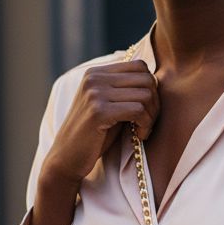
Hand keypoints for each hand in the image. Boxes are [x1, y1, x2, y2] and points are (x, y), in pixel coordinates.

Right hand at [45, 59, 159, 185]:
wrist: (67, 158)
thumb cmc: (93, 135)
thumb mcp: (108, 105)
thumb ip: (125, 90)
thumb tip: (156, 79)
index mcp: (96, 72)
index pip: (140, 66)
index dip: (151, 88)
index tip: (146, 109)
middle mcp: (94, 77)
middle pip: (146, 79)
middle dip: (155, 103)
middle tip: (147, 122)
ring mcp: (95, 92)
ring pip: (146, 94)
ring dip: (151, 116)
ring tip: (142, 130)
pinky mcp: (98, 111)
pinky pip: (138, 110)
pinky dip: (145, 124)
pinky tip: (138, 135)